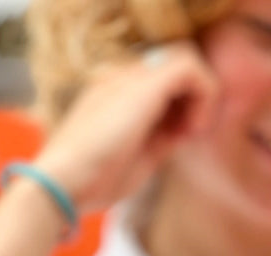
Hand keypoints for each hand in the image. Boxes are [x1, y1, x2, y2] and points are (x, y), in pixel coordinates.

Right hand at [32, 41, 219, 212]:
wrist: (65, 181)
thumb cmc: (95, 180)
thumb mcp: (139, 158)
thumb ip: (161, 140)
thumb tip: (184, 130)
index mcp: (116, 93)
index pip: (161, 83)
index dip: (182, 107)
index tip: (181, 139)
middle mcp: (123, 78)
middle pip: (174, 67)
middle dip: (194, 98)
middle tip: (191, 132)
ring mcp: (130, 77)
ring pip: (185, 59)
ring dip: (202, 95)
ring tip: (192, 129)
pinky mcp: (143, 84)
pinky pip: (190, 68)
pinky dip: (204, 95)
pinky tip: (193, 127)